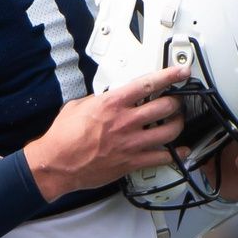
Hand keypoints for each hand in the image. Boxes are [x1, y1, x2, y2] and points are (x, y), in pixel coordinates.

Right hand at [26, 64, 188, 201]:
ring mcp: (131, 143)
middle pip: (165, 106)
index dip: (169, 76)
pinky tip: (179, 150)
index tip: (181, 72)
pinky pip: (162, 157)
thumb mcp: (77, 106)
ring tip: (177, 122)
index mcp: (112, 104)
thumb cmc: (63, 138)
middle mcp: (125, 122)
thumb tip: (106, 97)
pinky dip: (175, 154)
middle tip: (176, 102)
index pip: (148, 84)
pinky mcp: (131, 162)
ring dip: (177, 125)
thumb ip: (97, 99)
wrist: (56, 165)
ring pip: (169, 131)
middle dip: (176, 102)